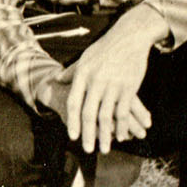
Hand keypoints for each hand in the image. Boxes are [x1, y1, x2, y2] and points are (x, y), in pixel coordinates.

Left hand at [62, 9, 159, 154]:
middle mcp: (96, 81)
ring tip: (105, 149)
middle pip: (89, 113)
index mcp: (83, 74)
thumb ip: (72, 71)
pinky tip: (121, 137)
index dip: (73, 121)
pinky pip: (124, 113)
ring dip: (106, 136)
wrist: (129, 37)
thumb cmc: (105, 48)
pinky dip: (122, 127)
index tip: (72, 136)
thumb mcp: (86, 57)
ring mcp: (113, 85)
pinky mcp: (129, 88)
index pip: (74, 102)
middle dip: (88, 134)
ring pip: (107, 117)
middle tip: (87, 149)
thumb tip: (57, 78)